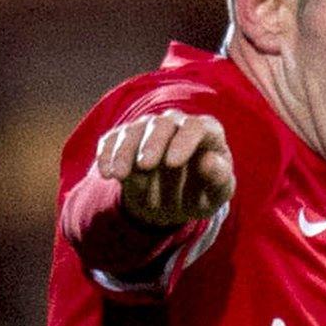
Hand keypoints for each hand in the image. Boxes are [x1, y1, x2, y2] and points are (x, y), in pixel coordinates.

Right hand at [94, 110, 235, 227]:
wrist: (174, 201)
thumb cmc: (202, 194)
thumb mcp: (216, 195)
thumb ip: (219, 179)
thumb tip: (209, 160)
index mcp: (206, 132)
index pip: (196, 127)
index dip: (184, 141)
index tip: (173, 163)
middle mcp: (176, 124)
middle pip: (163, 124)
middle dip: (152, 143)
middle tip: (145, 165)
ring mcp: (149, 129)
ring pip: (134, 130)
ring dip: (125, 151)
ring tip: (119, 175)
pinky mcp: (126, 138)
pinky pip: (113, 139)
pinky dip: (107, 154)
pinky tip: (106, 173)